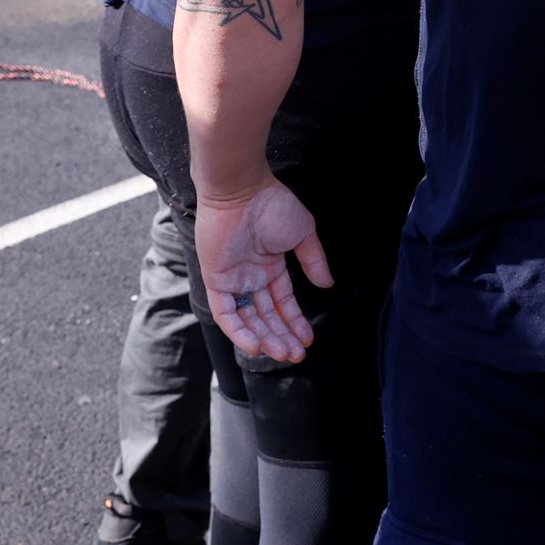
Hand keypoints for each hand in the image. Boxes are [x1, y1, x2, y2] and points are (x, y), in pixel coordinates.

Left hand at [195, 177, 332, 362]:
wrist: (242, 190)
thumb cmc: (273, 204)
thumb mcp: (303, 232)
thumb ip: (314, 260)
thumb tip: (328, 285)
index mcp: (270, 265)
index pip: (283, 301)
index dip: (295, 321)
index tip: (308, 339)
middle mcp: (251, 276)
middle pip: (266, 315)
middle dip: (283, 336)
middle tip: (297, 355)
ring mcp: (233, 280)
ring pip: (249, 319)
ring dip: (266, 338)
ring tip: (283, 353)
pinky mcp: (216, 281)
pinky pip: (226, 313)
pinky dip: (239, 331)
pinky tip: (257, 345)